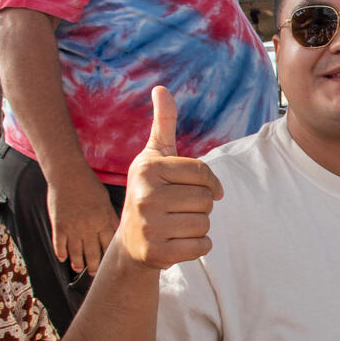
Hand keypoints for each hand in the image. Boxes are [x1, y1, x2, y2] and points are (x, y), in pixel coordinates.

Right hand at [48, 168, 119, 276]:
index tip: (110, 264)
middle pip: (93, 254)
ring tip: (78, 268)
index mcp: (104, 221)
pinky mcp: (59, 226)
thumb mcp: (105, 201)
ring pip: (76, 253)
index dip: (109, 257)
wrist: (67, 174)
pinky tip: (63, 258)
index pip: (109, 246)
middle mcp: (90, 228)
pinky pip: (60, 245)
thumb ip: (110, 218)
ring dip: (78, 263)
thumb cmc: (88, 184)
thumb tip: (117, 232)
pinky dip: (61, 253)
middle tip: (94, 273)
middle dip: (94, 266)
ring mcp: (73, 228)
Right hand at [114, 86, 224, 270]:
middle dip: (201, 205)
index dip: (208, 182)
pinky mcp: (157, 252)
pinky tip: (178, 241)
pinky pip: (202, 246)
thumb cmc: (151, 192)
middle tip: (178, 208)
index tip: (195, 188)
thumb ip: (163, 124)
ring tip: (177, 224)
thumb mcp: (154, 157)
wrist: (131, 241)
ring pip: (205, 223)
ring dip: (198, 226)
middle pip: (206, 200)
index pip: (203, 173)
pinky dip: (198, 246)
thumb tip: (161, 88)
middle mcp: (145, 196)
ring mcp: (149, 226)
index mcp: (148, 169)